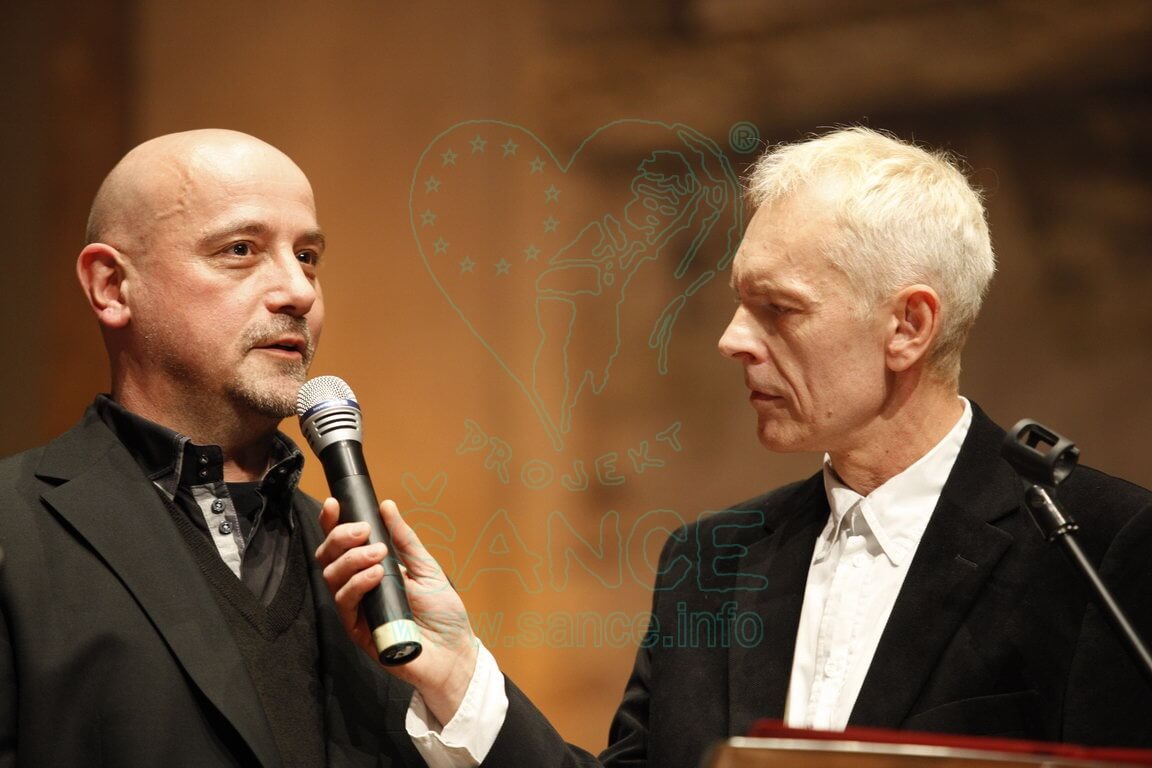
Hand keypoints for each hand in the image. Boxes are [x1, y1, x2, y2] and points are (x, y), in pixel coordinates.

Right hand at [316, 498, 477, 724]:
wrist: (455, 653)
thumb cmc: (443, 614)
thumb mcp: (426, 568)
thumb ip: (405, 540)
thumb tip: (387, 506)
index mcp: (371, 571)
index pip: (342, 546)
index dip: (332, 525)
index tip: (335, 505)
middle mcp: (358, 589)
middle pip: (328, 559)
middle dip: (340, 538)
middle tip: (363, 530)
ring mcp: (357, 611)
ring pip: (332, 579)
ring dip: (352, 559)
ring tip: (377, 554)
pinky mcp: (358, 632)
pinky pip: (346, 604)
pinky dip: (358, 584)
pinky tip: (376, 575)